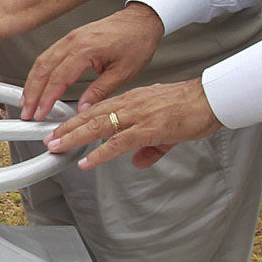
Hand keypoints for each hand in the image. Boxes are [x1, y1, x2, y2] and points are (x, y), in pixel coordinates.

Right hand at [21, 3, 164, 119]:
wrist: (142, 21)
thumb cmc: (137, 42)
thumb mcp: (123, 73)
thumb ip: (100, 91)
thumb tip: (82, 109)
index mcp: (86, 49)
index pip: (58, 78)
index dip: (46, 98)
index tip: (40, 113)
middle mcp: (73, 41)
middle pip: (43, 69)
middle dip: (32, 93)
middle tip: (26, 112)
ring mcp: (70, 37)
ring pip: (42, 61)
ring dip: (32, 82)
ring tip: (26, 101)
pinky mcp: (71, 37)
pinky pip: (48, 54)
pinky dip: (39, 71)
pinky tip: (38, 82)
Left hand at [44, 78, 221, 171]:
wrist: (212, 99)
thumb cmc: (191, 107)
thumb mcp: (166, 128)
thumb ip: (150, 147)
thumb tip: (138, 161)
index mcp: (132, 100)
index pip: (98, 109)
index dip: (77, 119)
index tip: (62, 129)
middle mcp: (131, 104)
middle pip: (91, 116)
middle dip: (67, 128)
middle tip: (49, 139)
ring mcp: (138, 115)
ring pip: (99, 126)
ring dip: (75, 138)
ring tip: (57, 147)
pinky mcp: (150, 128)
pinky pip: (119, 142)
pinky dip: (100, 152)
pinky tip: (88, 161)